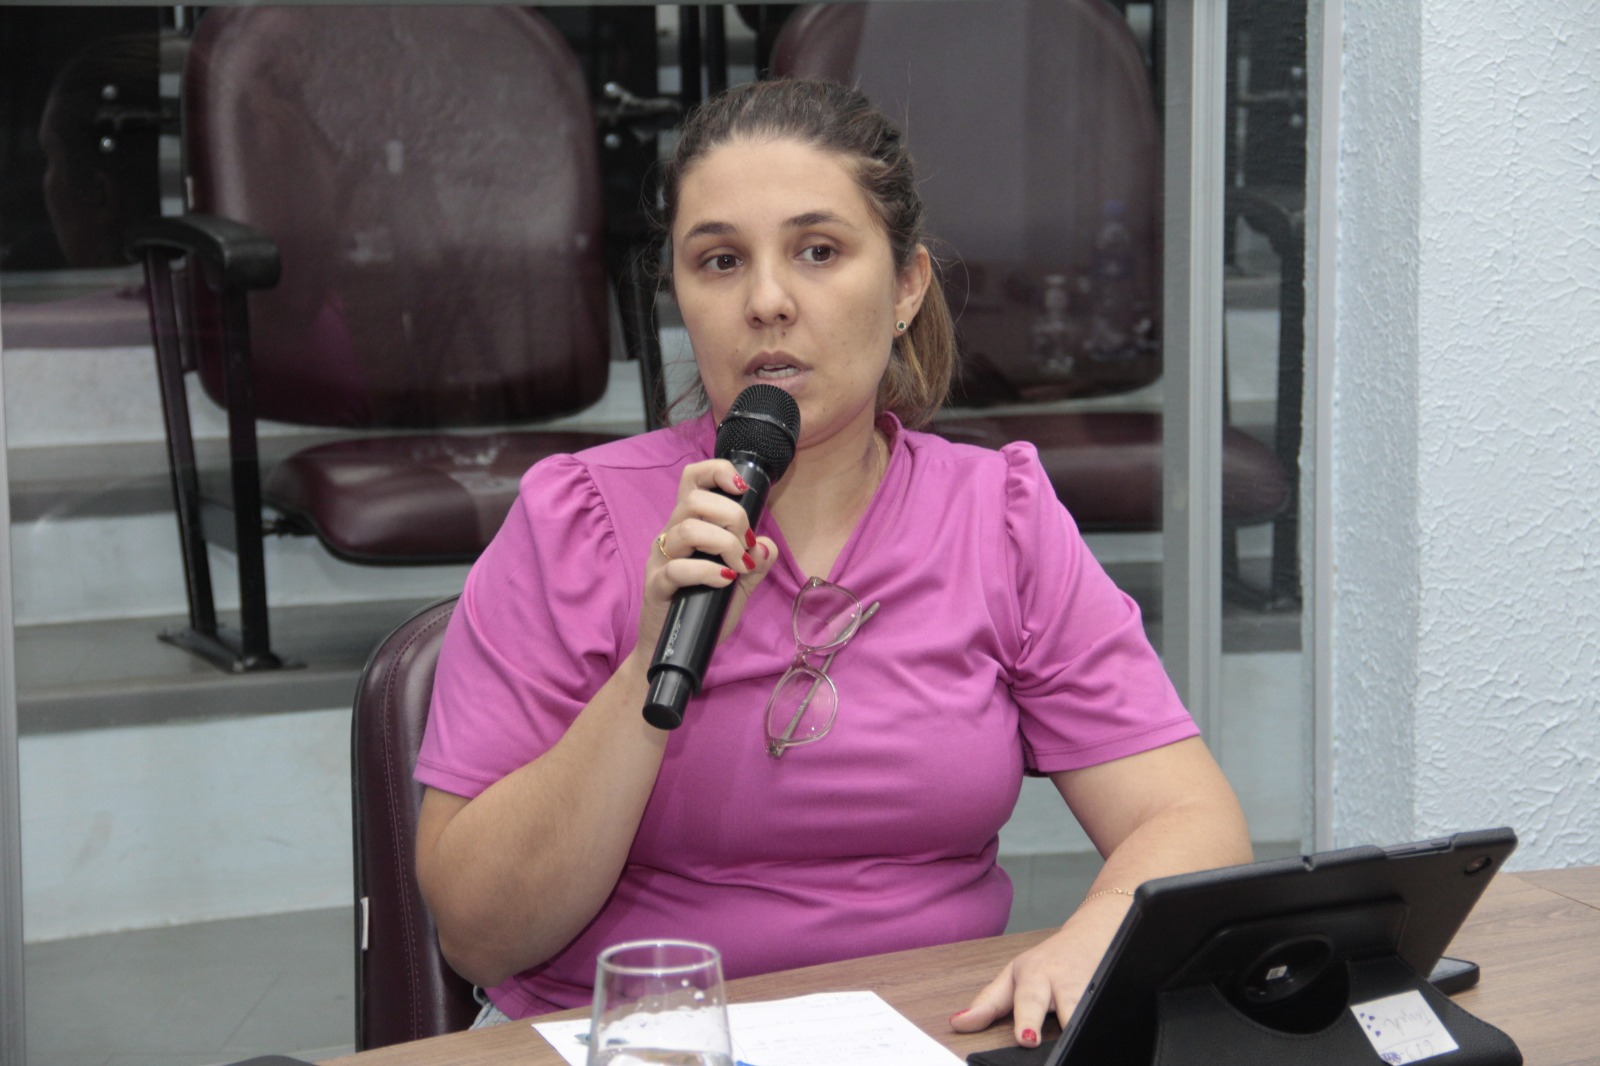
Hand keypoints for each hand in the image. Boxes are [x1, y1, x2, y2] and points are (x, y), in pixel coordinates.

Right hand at [633, 458, 779, 663]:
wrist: (675, 649)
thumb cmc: (704, 610)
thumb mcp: (739, 585)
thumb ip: (755, 564)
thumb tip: (767, 546)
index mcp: (689, 525)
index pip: (693, 479)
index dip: (717, 471)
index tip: (742, 488)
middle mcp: (671, 536)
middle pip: (694, 500)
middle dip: (732, 516)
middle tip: (747, 545)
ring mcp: (661, 560)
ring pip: (688, 529)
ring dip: (724, 543)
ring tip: (739, 566)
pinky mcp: (657, 586)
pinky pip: (678, 568)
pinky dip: (708, 571)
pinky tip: (725, 580)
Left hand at [950, 896, 1128, 1047]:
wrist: (1095, 932)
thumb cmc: (1050, 961)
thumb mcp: (1015, 977)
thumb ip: (988, 1003)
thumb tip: (957, 1023)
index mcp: (1030, 975)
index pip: (1022, 1000)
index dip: (1020, 1019)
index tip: (1024, 1038)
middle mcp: (1055, 978)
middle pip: (1048, 998)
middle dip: (1037, 1018)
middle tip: (1030, 1040)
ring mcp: (1084, 983)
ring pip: (1080, 1002)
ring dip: (1075, 1018)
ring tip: (1072, 1034)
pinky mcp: (1107, 988)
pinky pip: (1103, 1006)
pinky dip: (1101, 1018)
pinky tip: (1101, 1029)